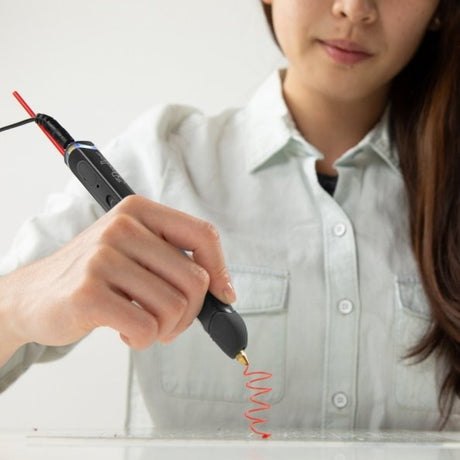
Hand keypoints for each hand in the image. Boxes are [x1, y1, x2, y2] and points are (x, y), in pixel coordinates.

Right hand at [0, 195, 234, 358]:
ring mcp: (103, 257)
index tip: (223, 295)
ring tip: (142, 324)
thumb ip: (175, 263)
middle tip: (170, 322)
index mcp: (139, 211)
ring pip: (174, 307)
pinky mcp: (89, 292)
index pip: (203, 234)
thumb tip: (223, 292)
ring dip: (165, 328)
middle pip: (195, 279)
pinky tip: (124, 331)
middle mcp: (122, 226)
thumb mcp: (135, 253)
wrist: (32, 295)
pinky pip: (146, 327)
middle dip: (191, 313)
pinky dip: (143, 339)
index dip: (220, 269)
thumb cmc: (95, 277)